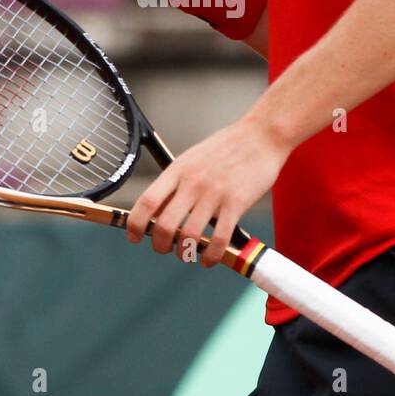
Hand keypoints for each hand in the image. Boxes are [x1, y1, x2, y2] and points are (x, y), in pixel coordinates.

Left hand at [125, 115, 290, 267]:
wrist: (260, 135)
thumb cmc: (227, 148)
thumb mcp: (193, 159)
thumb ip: (177, 183)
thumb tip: (161, 210)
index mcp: (178, 170)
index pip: (147, 202)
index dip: (135, 224)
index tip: (133, 237)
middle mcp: (192, 183)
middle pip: (164, 224)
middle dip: (160, 245)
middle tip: (164, 249)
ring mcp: (214, 193)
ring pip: (189, 235)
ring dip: (184, 253)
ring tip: (187, 255)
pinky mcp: (236, 203)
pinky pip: (219, 239)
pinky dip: (211, 256)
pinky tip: (209, 260)